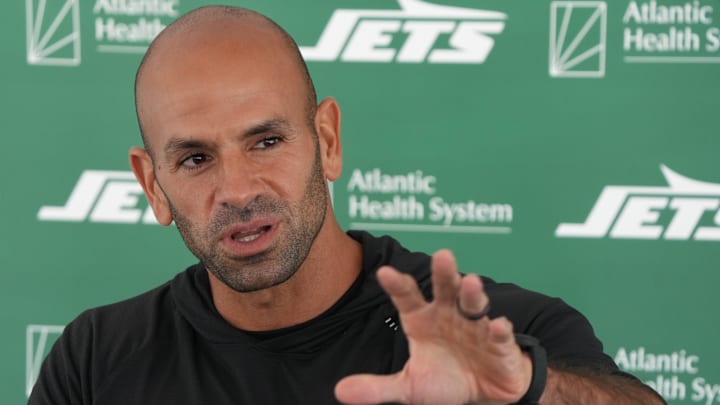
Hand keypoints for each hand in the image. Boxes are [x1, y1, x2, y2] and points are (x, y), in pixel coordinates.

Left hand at [335, 250, 531, 404]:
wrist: (483, 396)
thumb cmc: (443, 382)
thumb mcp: (408, 388)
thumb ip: (378, 387)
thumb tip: (340, 391)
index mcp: (421, 320)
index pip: (407, 297)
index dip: (397, 285)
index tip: (384, 272)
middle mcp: (448, 315)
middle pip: (445, 288)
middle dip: (444, 272)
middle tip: (442, 255)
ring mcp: (474, 326)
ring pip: (473, 304)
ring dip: (472, 293)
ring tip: (470, 282)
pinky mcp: (498, 343)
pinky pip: (499, 334)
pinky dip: (498, 329)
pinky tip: (496, 325)